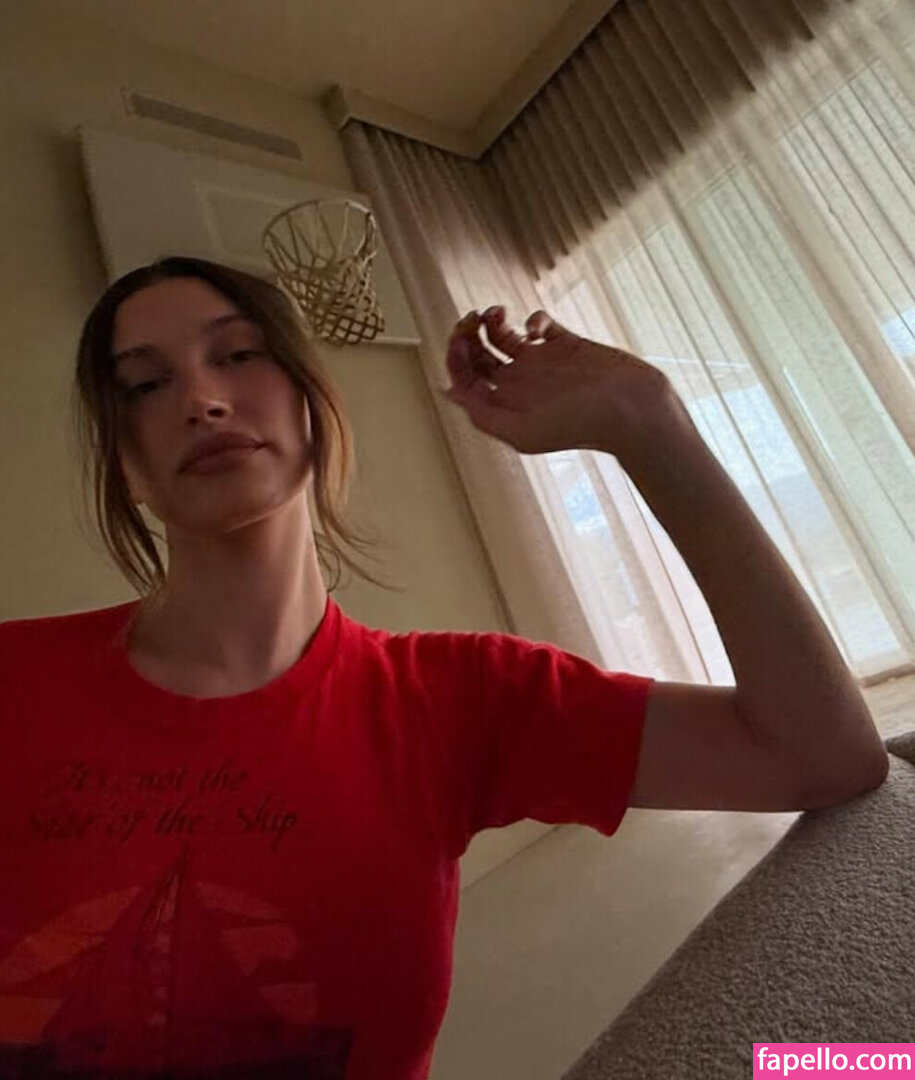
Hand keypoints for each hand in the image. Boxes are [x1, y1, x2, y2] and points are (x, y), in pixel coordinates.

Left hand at [442, 306, 672, 456]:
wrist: (632, 408)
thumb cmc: (582, 426)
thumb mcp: (524, 432)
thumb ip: (484, 415)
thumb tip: (450, 393)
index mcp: (507, 406)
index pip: (466, 380)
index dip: (455, 358)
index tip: (460, 339)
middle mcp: (520, 385)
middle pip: (479, 355)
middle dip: (468, 335)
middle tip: (472, 319)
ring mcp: (542, 364)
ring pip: (503, 336)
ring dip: (492, 322)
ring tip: (495, 312)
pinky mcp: (565, 344)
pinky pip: (538, 324)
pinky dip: (532, 318)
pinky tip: (536, 327)